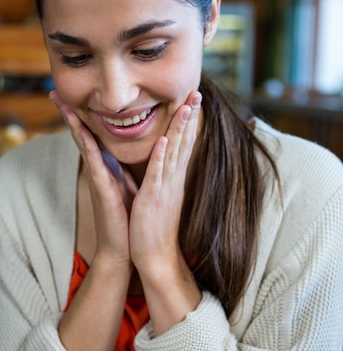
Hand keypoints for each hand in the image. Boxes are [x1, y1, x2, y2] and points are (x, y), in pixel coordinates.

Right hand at [49, 91, 134, 265]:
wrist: (123, 247)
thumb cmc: (125, 217)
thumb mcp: (124, 185)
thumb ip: (120, 168)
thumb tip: (120, 153)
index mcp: (105, 167)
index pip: (92, 135)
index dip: (83, 115)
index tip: (72, 96)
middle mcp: (97, 170)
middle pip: (81, 134)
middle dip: (69, 113)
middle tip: (55, 92)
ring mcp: (97, 178)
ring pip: (83, 144)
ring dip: (72, 123)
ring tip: (62, 103)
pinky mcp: (101, 189)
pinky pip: (94, 163)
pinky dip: (88, 146)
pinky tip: (82, 131)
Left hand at [129, 91, 201, 276]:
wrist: (156, 258)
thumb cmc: (155, 229)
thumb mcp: (161, 198)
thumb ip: (164, 179)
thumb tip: (165, 165)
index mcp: (173, 179)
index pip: (183, 145)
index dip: (188, 122)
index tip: (192, 100)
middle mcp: (173, 180)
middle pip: (184, 143)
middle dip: (190, 117)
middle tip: (196, 92)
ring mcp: (164, 189)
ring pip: (174, 153)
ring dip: (180, 129)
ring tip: (186, 106)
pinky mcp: (153, 199)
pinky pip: (158, 174)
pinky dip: (162, 156)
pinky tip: (166, 139)